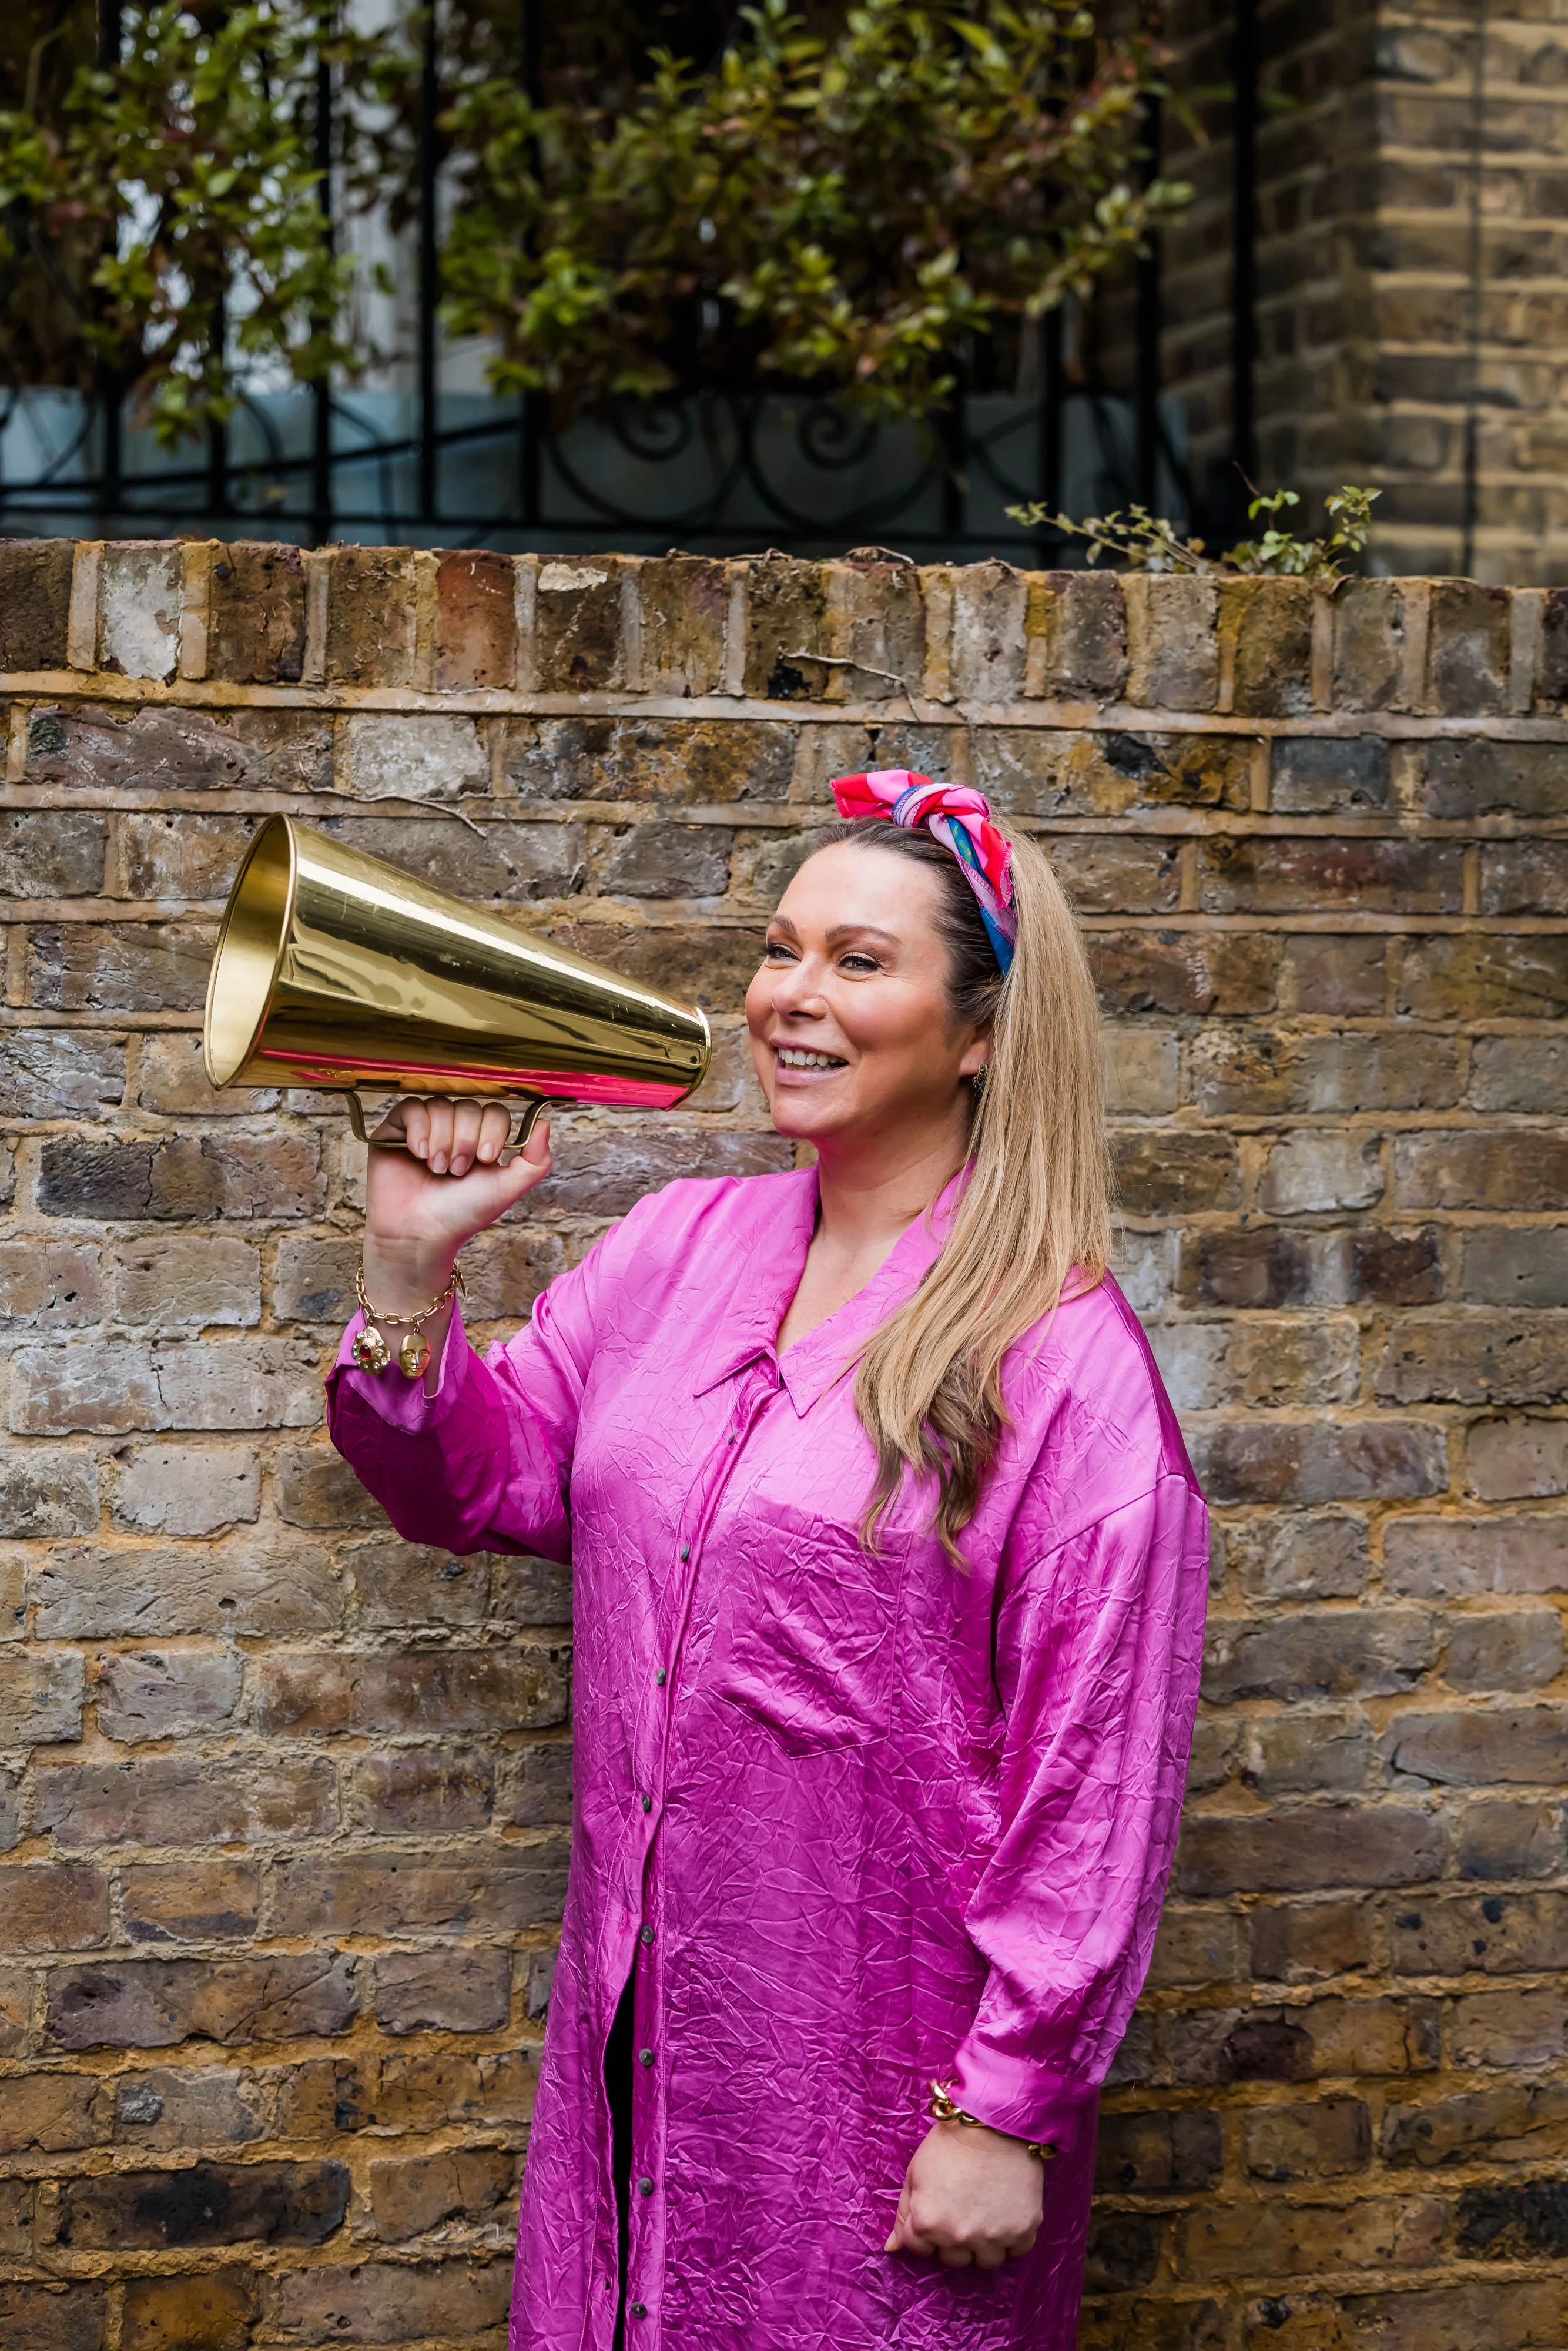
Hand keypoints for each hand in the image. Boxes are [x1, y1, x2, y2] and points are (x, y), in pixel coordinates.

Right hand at [362, 1097, 552, 1318]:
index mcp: (480, 1139)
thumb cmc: (461, 1214)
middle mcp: (453, 1129)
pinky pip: (411, 1107)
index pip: (494, 1111)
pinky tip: (419, 1154)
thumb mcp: (508, 1188)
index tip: (486, 1160)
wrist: (420, 1234)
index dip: (492, 1131)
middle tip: (457, 1171)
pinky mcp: (396, 1130)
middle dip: (466, 1140)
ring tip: (438, 1168)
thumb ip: (535, 1160)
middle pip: (468, 1106)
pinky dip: (419, 1129)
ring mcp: (424, 1128)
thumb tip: (546, 1122)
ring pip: (440, 1106)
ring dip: (443, 1139)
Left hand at [884, 2120, 1043, 2269]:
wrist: (994, 2123)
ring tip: (985, 2211)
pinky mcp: (1023, 2231)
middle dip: (953, 2238)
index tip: (939, 2208)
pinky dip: (1012, 2237)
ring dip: (983, 2243)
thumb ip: (903, 2214)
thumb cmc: (951, 2143)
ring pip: (985, 2261)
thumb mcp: (915, 2173)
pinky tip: (1006, 2211)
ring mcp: (993, 2237)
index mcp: (928, 2223)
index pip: (920, 2249)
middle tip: (963, 2207)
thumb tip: (892, 2249)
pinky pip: (1015, 2251)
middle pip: (953, 2259)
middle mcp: (959, 2237)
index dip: (927, 2227)